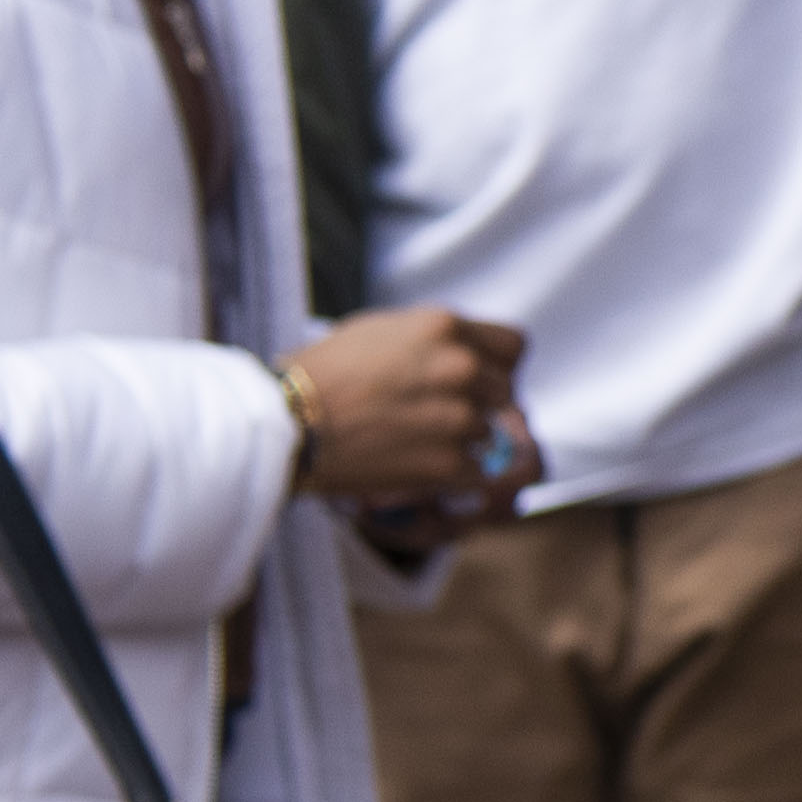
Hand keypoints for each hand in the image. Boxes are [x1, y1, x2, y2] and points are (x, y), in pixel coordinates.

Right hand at [295, 307, 533, 510]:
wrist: (287, 424)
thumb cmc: (320, 375)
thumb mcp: (380, 330)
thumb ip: (434, 339)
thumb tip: (469, 352)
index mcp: (444, 327)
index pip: (514, 346)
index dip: (498, 366)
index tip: (480, 379)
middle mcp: (460, 367)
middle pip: (505, 391)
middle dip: (480, 404)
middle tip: (438, 416)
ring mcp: (459, 417)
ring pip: (489, 433)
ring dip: (461, 440)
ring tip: (413, 440)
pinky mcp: (449, 463)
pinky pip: (476, 471)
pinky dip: (453, 474)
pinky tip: (416, 464)